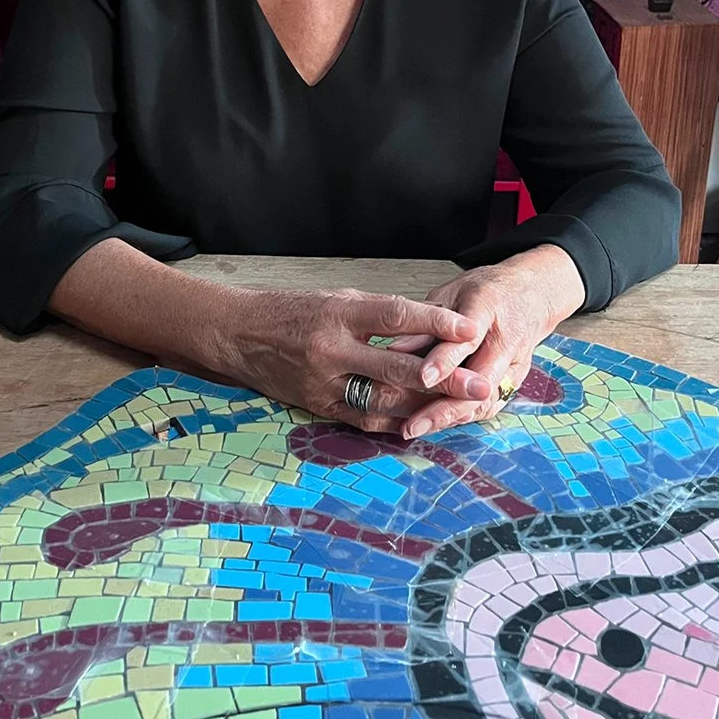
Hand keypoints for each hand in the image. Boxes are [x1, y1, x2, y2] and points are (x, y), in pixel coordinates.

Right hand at [213, 286, 486, 433]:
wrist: (238, 334)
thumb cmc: (291, 310)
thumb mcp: (334, 297)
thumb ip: (376, 314)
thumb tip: (424, 324)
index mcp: (338, 312)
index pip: (395, 316)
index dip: (435, 322)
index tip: (469, 327)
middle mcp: (332, 349)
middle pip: (395, 368)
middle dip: (443, 379)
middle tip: (480, 385)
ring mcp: (324, 383)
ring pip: (383, 401)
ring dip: (425, 406)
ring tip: (462, 410)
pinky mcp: (318, 406)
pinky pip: (364, 418)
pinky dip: (396, 420)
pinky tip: (423, 421)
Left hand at [388, 245, 585, 439]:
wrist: (532, 295)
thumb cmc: (487, 291)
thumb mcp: (452, 293)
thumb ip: (426, 322)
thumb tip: (394, 347)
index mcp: (488, 309)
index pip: (467, 338)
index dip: (445, 360)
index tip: (422, 377)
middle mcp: (506, 341)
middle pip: (479, 381)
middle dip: (445, 406)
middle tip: (412, 424)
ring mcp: (515, 365)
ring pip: (484, 400)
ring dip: (450, 417)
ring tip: (416, 429)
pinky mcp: (515, 381)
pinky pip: (488, 405)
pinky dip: (462, 416)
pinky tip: (436, 424)